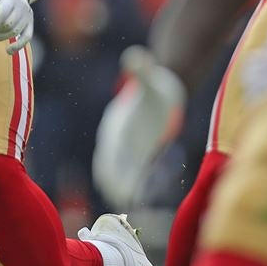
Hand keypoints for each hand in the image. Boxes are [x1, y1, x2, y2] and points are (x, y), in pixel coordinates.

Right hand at [93, 46, 185, 207]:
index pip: (109, 153)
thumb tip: (135, 57)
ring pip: (116, 174)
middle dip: (113, 186)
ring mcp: (125, 147)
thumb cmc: (155, 83)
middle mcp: (116, 140)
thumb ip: (142, 69)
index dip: (113, 171)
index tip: (119, 189)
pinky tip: (140, 200)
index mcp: (116, 127)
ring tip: (127, 208)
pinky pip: (132, 173)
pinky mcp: (137, 151)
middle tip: (122, 207)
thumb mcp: (150, 76)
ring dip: (119, 189)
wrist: (158, 86)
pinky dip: (133, 186)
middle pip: (108, 168)